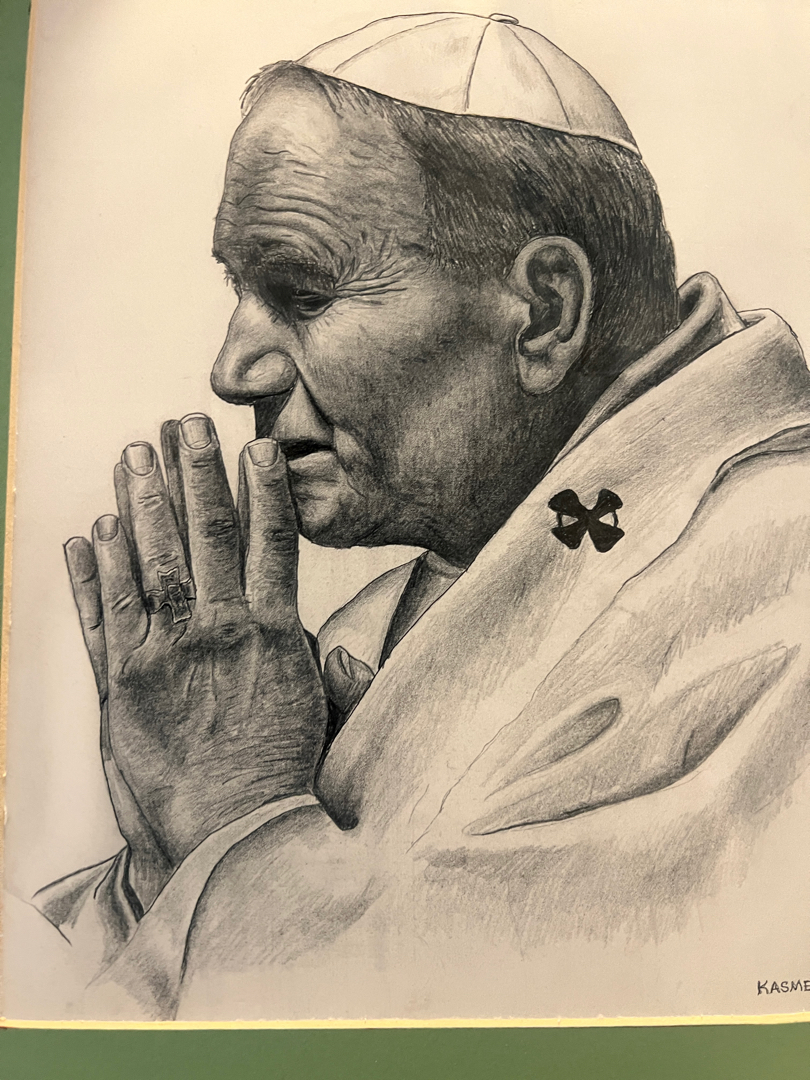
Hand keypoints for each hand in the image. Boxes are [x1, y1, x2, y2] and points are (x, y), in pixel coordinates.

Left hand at [65, 414, 329, 894]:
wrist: (233, 836)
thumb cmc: (283, 777)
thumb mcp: (323, 717)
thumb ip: (329, 672)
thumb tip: (342, 646)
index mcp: (272, 636)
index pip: (270, 543)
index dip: (263, 489)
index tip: (257, 445)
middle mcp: (217, 633)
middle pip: (205, 536)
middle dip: (195, 473)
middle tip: (185, 423)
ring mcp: (165, 656)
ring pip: (150, 562)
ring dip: (141, 503)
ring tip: (134, 455)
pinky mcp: (123, 685)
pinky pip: (104, 616)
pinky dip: (94, 573)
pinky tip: (89, 534)